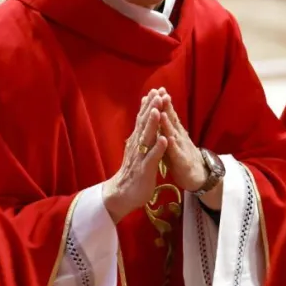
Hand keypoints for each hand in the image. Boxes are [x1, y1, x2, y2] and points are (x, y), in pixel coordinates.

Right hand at [102, 90, 168, 222]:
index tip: (156, 90)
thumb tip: (144, 118)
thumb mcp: (137, 150)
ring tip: (158, 110)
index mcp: (137, 141)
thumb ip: (141, 135)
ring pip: (147, 138)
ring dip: (152, 124)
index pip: (142, 119)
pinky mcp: (144, 170)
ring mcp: (140, 157)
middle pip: (144, 124)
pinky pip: (152, 158)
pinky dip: (158, 149)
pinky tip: (164, 140)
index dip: (149, 105)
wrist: (121, 194)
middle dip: (151, 108)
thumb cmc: (132, 172)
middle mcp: (137, 146)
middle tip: (158, 92)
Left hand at [156, 89, 206, 191]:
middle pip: (172, 119)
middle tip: (160, 93)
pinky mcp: (182, 161)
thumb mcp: (172, 139)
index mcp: (174, 131)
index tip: (155, 90)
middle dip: (166, 107)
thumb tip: (157, 112)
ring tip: (162, 112)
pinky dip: (172, 146)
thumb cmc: (181, 157)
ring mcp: (181, 148)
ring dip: (168, 123)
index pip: (168, 114)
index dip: (162, 102)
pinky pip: (176, 153)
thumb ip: (165, 127)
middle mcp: (179, 136)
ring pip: (174, 134)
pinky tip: (169, 139)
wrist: (198, 176)